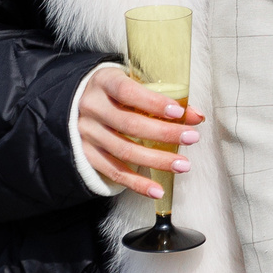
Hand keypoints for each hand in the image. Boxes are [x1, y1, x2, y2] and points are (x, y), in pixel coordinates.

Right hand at [78, 65, 202, 199]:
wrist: (76, 103)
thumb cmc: (116, 92)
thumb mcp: (134, 84)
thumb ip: (162, 97)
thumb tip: (196, 116)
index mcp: (103, 82)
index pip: (127, 91)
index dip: (153, 102)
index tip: (179, 112)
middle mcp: (92, 108)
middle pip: (129, 124)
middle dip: (164, 133)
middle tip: (192, 137)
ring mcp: (87, 134)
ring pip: (124, 151)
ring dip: (157, 160)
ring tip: (183, 164)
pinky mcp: (87, 156)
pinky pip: (114, 172)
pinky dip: (137, 184)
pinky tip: (157, 190)